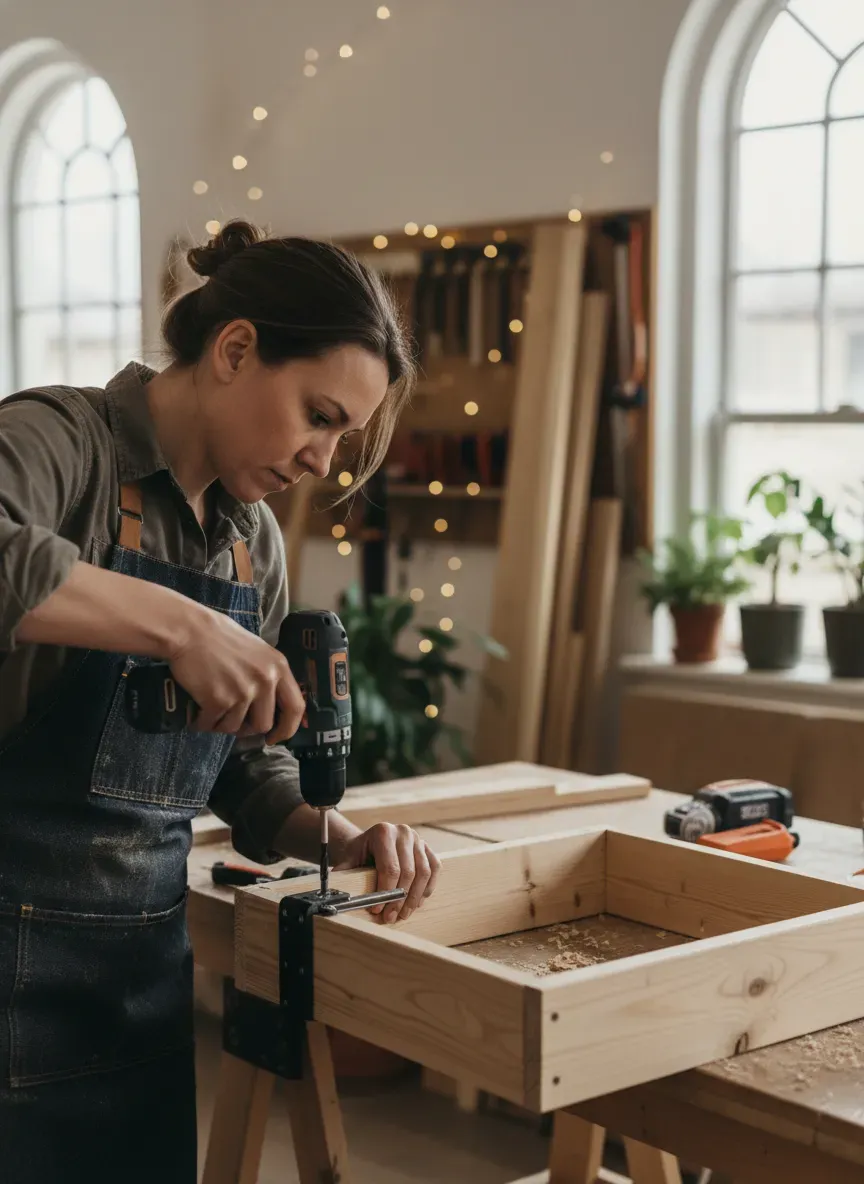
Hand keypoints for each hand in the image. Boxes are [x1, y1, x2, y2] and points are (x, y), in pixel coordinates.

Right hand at [166, 603, 304, 741]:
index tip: (275, 737)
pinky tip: (197, 712)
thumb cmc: (219, 638)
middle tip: (231, 720)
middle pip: (264, 724)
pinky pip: (213, 725)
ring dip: (221, 724)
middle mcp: (265, 680)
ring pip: (236, 728)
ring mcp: (243, 691)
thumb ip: (268, 675)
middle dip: (247, 728)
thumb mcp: (257, 651)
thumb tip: (271, 706)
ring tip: (210, 709)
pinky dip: (203, 722)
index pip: (296, 707)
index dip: (288, 728)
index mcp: (278, 667)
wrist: (189, 630)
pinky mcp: (219, 700)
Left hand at [334, 823, 440, 922]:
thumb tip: (339, 897)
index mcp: (383, 832)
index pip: (390, 868)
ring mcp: (418, 839)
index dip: (385, 893)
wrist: (368, 844)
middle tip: (390, 917)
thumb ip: (344, 876)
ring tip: (403, 914)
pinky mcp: (427, 848)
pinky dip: (427, 888)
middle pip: (408, 872)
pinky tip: (417, 902)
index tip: (378, 910)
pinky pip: (434, 869)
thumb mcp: (348, 862)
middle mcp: (403, 832)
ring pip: (424, 873)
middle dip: (399, 900)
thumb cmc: (358, 855)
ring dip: (414, 898)